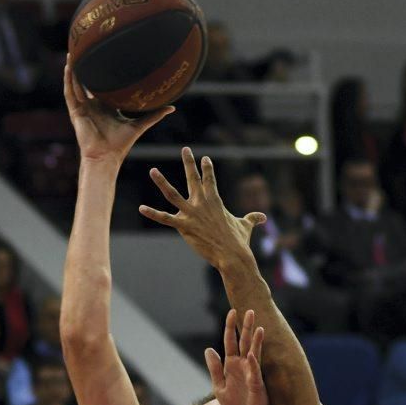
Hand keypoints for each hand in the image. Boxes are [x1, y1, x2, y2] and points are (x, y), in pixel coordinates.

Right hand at [64, 60, 173, 165]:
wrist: (106, 156)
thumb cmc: (122, 144)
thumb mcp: (139, 125)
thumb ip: (154, 115)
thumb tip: (172, 107)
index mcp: (107, 107)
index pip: (105, 86)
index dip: (107, 73)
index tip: (111, 56)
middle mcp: (94, 105)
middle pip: (89, 81)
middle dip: (89, 66)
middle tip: (90, 47)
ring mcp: (83, 107)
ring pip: (77, 83)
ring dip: (76, 68)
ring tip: (75, 51)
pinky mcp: (75, 111)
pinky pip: (70, 92)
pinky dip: (69, 79)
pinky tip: (69, 66)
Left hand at [141, 148, 265, 267]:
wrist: (232, 255)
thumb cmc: (239, 241)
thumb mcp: (246, 226)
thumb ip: (252, 218)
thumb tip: (263, 217)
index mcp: (215, 201)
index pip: (210, 180)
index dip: (207, 168)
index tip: (204, 158)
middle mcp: (202, 203)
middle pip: (193, 178)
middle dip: (189, 163)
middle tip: (185, 149)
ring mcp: (191, 214)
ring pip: (172, 194)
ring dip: (161, 182)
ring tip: (152, 170)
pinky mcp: (184, 226)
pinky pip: (165, 218)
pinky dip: (152, 213)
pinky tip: (141, 208)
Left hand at [204, 310, 278, 404]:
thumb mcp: (219, 386)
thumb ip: (215, 368)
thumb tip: (208, 349)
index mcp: (233, 365)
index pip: (231, 341)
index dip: (230, 327)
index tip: (231, 311)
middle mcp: (244, 366)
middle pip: (244, 342)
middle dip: (245, 327)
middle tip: (248, 310)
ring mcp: (252, 374)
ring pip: (254, 352)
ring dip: (255, 340)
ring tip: (258, 326)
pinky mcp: (257, 386)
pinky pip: (255, 372)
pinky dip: (253, 363)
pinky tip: (251, 354)